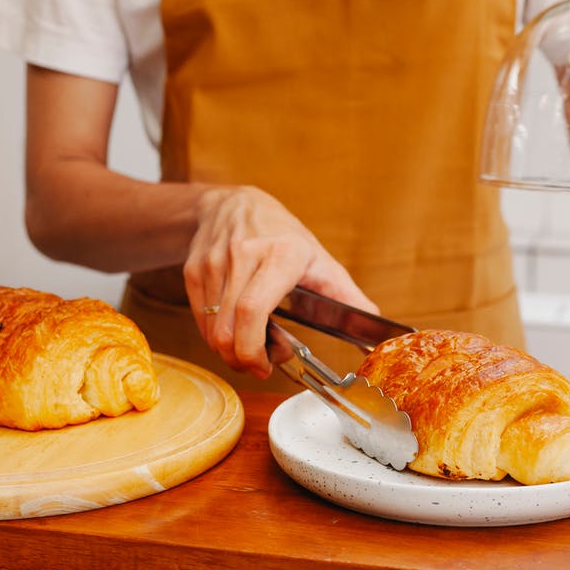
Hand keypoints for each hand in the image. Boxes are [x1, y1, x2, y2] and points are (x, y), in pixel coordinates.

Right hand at [183, 186, 376, 378]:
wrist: (232, 204)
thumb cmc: (281, 235)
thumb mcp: (319, 260)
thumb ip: (347, 298)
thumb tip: (375, 329)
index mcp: (281, 255)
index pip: (253, 310)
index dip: (253, 348)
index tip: (265, 365)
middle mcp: (243, 256)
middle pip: (228, 328)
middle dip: (241, 359)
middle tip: (258, 365)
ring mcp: (214, 264)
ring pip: (212, 329)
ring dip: (229, 349)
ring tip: (250, 343)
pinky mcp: (194, 271)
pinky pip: (200, 319)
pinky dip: (215, 334)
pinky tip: (234, 328)